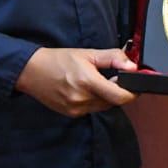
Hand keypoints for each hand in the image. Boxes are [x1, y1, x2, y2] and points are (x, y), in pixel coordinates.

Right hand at [15, 47, 136, 116]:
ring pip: (103, 107)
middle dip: (118, 91)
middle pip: (113, 102)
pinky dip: (94, 101)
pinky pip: (91, 110)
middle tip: (113, 78)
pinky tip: (85, 89)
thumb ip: (112, 57)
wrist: (31, 71)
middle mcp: (82, 99)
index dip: (132, 92)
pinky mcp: (71, 114)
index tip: (136, 86)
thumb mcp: (87, 53)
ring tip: (96, 82)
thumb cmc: (58, 60)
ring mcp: (76, 109)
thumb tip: (132, 66)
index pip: (120, 97)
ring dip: (106, 96)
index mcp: (88, 82)